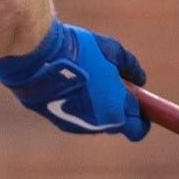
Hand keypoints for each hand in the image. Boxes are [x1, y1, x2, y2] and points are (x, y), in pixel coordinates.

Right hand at [0, 21, 148, 139]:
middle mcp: (99, 124)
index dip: (143, 116)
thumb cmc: (77, 51)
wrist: (35, 58)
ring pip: (97, 122)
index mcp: (117, 109)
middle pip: (119, 126)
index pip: (139, 127)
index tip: (140, 103)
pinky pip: (77, 118)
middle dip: (121, 111)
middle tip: (114, 88)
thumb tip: (140, 80)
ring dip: (98, 108)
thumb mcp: (110, 50)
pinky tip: (69, 85)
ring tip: (87, 80)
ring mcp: (77, 125)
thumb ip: (129, 67)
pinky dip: (79, 106)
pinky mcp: (58, 122)